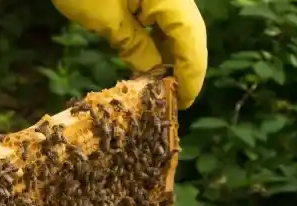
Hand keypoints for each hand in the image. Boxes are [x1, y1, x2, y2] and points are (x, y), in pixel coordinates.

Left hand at [52, 0, 207, 107]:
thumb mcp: (104, 19)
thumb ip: (134, 46)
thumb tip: (155, 73)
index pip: (191, 41)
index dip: (191, 75)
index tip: (184, 101)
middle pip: (192, 32)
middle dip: (186, 65)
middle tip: (176, 96)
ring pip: (181, 22)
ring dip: (174, 51)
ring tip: (163, 81)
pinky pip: (166, 12)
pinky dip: (162, 34)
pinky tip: (153, 55)